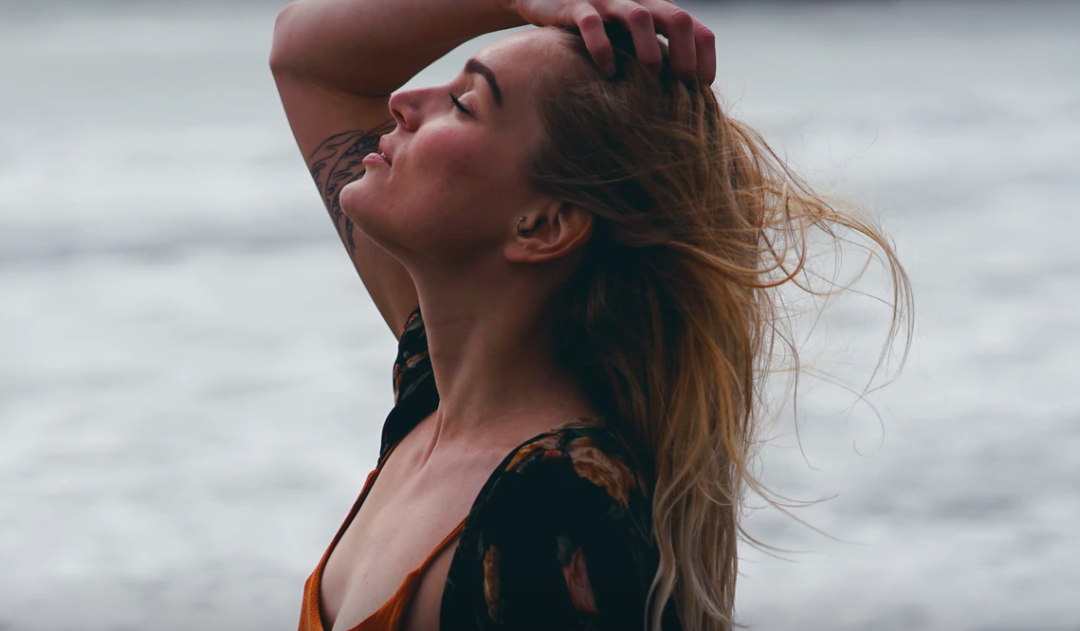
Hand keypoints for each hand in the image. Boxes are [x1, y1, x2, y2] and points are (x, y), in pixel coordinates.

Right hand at [502, 0, 715, 83]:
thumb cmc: (595, 24)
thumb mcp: (629, 32)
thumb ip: (654, 48)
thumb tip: (682, 90)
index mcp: (654, 5)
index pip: (694, 25)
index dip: (705, 54)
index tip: (704, 85)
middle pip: (676, 18)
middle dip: (685, 54)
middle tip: (683, 84)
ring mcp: (606, 0)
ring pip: (639, 17)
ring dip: (649, 50)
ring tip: (649, 77)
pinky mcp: (575, 5)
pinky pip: (593, 24)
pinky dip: (603, 49)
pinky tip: (606, 72)